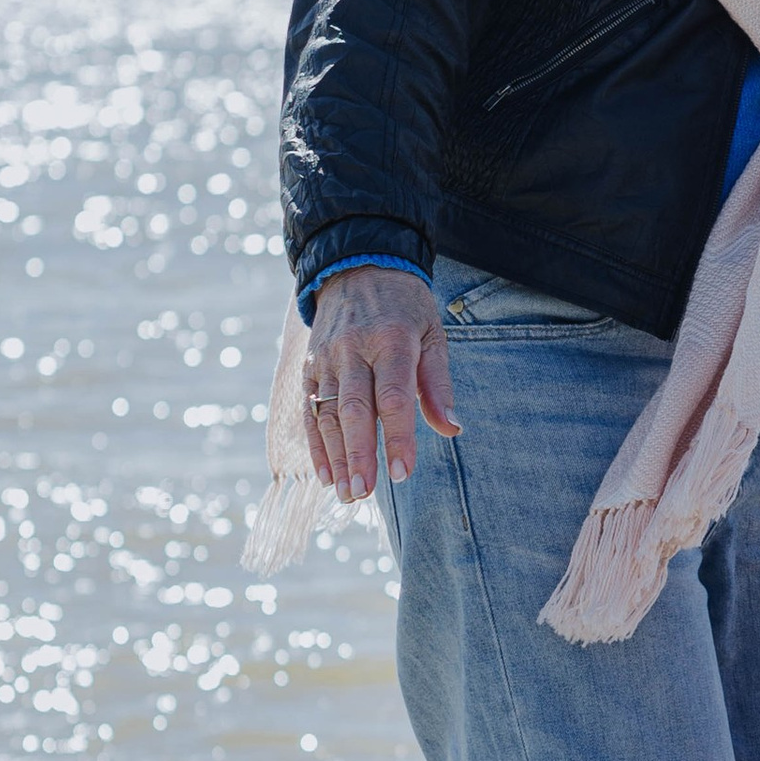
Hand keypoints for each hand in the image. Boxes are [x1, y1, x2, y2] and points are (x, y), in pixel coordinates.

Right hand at [302, 268, 458, 502]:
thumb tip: (451, 428)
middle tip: (364, 493)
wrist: (356, 267)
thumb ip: (438, 383)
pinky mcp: (309, 366)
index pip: (393, 397)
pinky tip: (326, 473)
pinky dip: (316, 444)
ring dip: (336, 457)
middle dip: (358, 455)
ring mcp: (326, 358)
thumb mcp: (433, 332)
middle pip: (353, 409)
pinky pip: (309, 409)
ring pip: (327, 414)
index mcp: (391, 340)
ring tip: (348, 493)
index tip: (402, 472)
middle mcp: (353, 350)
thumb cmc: (405, 306)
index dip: (396, 436)